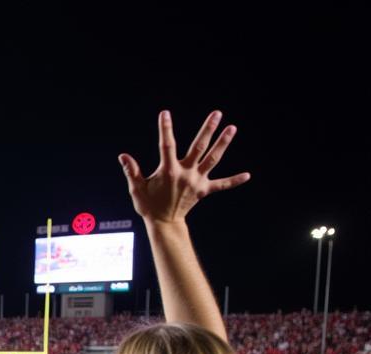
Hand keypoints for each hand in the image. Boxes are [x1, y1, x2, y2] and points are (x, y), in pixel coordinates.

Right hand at [119, 110, 249, 223]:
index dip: (164, 129)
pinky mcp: (203, 191)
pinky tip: (247, 175)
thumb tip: (123, 156)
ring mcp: (196, 182)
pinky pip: (221, 185)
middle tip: (217, 113)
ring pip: (213, 159)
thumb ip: (131, 171)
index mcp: (168, 172)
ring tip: (232, 128)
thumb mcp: (137, 189)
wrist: (163, 224)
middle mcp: (185, 174)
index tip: (165, 114)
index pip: (166, 145)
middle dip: (208, 129)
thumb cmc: (149, 206)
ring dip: (223, 143)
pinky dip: (234, 181)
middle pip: (199, 147)